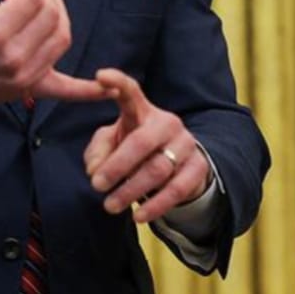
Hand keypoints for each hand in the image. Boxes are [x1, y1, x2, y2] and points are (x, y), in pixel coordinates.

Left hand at [82, 68, 210, 223]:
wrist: (177, 166)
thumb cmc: (135, 150)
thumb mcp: (113, 145)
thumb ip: (98, 152)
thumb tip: (95, 172)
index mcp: (142, 110)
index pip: (130, 91)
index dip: (116, 82)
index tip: (100, 76)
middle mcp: (167, 123)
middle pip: (141, 142)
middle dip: (117, 166)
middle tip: (97, 185)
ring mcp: (186, 144)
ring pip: (158, 169)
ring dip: (132, 190)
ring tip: (110, 206)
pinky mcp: (199, 168)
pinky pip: (177, 189)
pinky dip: (156, 205)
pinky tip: (138, 217)